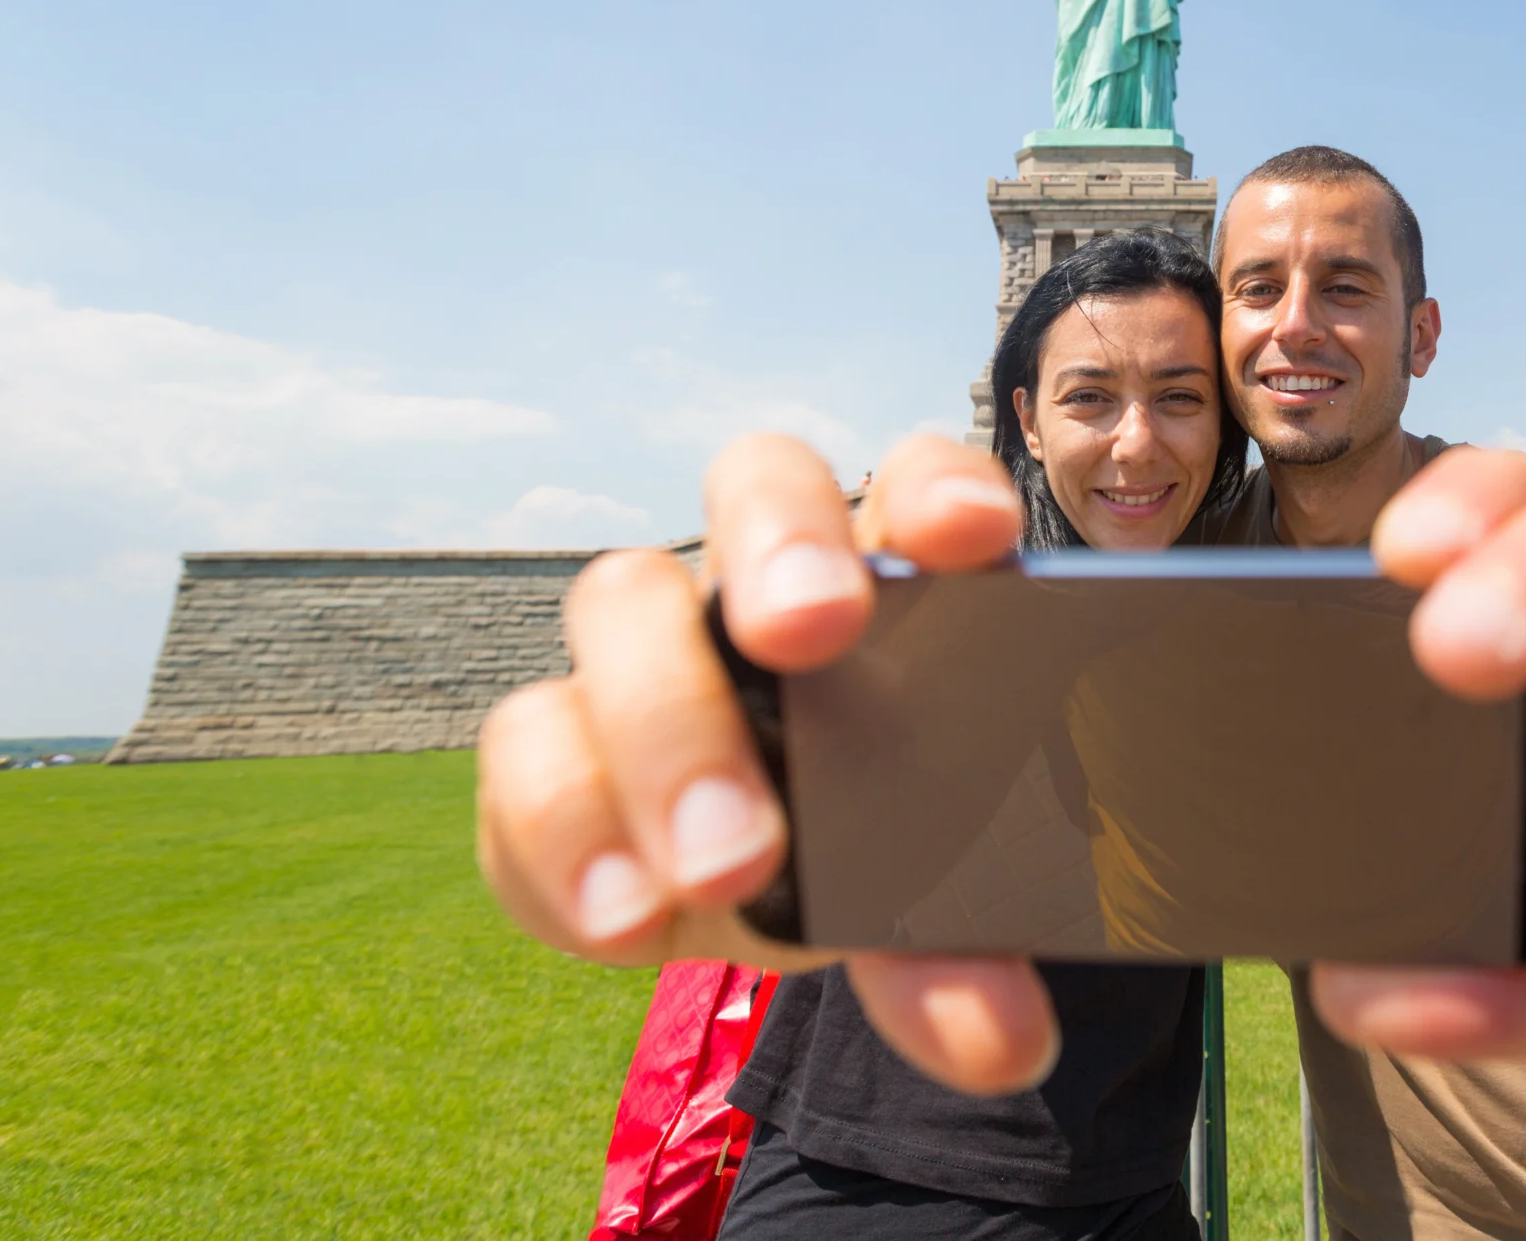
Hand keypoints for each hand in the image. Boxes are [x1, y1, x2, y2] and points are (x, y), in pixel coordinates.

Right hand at [475, 433, 1059, 1094]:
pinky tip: (628, 923)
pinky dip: (566, 840)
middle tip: (810, 639)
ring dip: (663, 728)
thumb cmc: (879, 849)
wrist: (774, 898)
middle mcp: (762, 578)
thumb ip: (959, 962)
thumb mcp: (927, 909)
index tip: (973, 536)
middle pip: (756, 486)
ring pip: (616, 603)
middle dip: (779, 555)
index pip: (919, 482)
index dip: (940, 488)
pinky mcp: (552, 742)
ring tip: (722, 869)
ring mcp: (646, 647)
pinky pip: (527, 750)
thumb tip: (998, 1043)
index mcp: (896, 577)